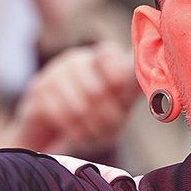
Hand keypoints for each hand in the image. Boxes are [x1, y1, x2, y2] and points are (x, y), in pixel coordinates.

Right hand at [11, 42, 136, 157]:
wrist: (53, 136)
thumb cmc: (92, 119)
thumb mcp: (117, 107)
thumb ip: (130, 95)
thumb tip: (153, 90)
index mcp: (98, 60)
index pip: (109, 54)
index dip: (117, 74)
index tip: (121, 93)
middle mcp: (75, 61)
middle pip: (96, 88)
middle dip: (106, 116)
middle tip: (109, 127)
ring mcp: (53, 74)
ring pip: (77, 106)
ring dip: (89, 127)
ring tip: (92, 134)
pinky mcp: (37, 91)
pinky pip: (59, 115)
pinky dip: (71, 131)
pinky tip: (76, 135)